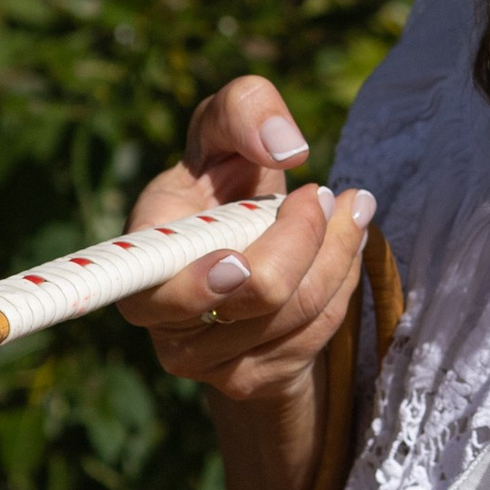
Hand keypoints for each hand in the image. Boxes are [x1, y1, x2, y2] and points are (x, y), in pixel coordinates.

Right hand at [119, 75, 372, 405]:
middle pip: (261, 294)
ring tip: (346, 210)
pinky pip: (319, 333)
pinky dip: (342, 282)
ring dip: (338, 253)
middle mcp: (165, 322)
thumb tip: (283, 145)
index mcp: (142, 258)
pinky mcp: (253, 380)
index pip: (157, 292)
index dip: (197, 287)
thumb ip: (242, 109)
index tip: (240, 261)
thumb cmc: (224, 179)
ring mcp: (208, 361)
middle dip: (307, 236)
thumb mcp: (227, 127)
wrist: (248, 248)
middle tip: (325, 193)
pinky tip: (339, 251)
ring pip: (301, 312)